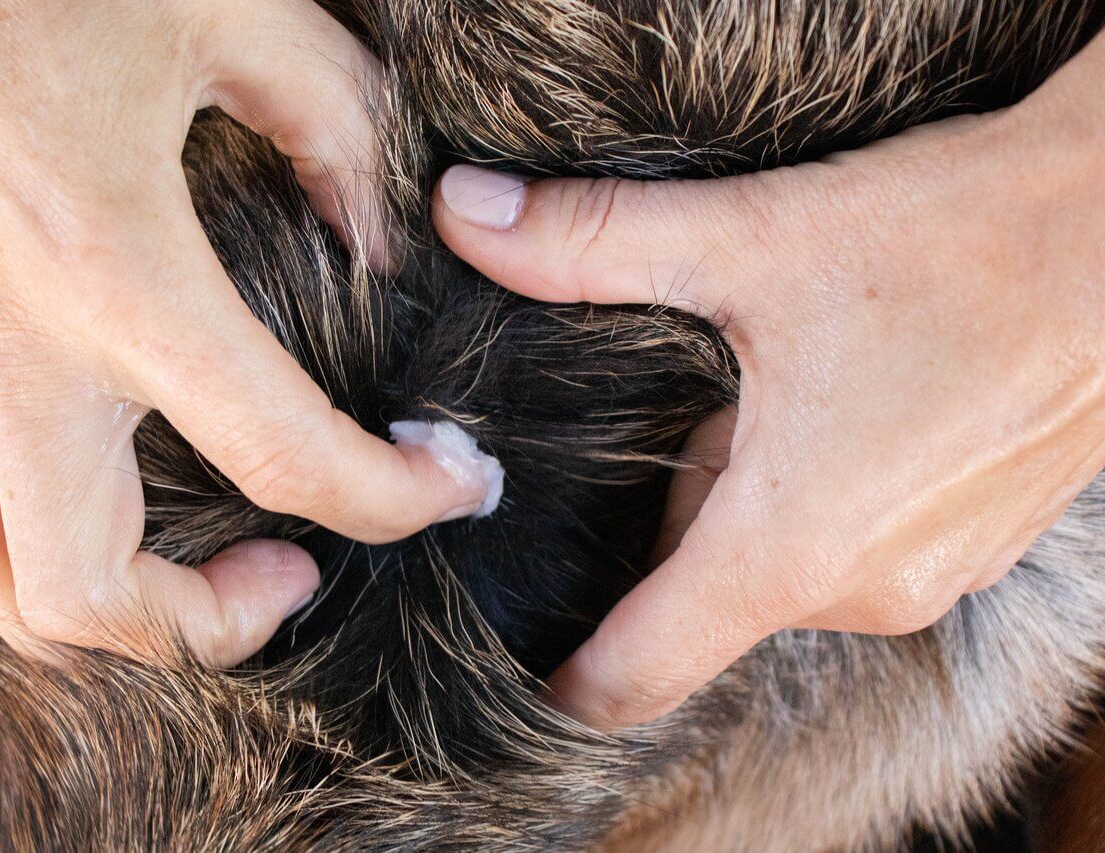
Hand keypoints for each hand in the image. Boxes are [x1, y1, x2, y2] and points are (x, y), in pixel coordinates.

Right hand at [0, 0, 487, 665]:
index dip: (395, 499)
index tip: (455, 484)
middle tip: (300, 569)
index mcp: (115, 267)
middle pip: (86, 593)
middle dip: (213, 627)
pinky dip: (56, 543)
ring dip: (113, 614)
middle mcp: (16, 345)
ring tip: (215, 566)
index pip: (280, 455)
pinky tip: (137, 488)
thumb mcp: (232, 11)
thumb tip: (385, 244)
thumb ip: (337, 130)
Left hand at [432, 32, 1104, 726]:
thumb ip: (591, 243)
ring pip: (777, 557)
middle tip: (682, 399)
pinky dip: (817, 486)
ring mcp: (933, 573)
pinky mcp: (975, 541)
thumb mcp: (754, 241)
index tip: (512, 657)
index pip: (637, 674)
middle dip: (669, 508)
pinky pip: (848, 540)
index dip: (563, 678)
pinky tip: (842, 392)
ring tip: (776, 378)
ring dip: (747, 486)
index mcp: (791, 548)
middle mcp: (867, 589)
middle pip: (700, 590)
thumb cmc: (964, 238)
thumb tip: (460, 216)